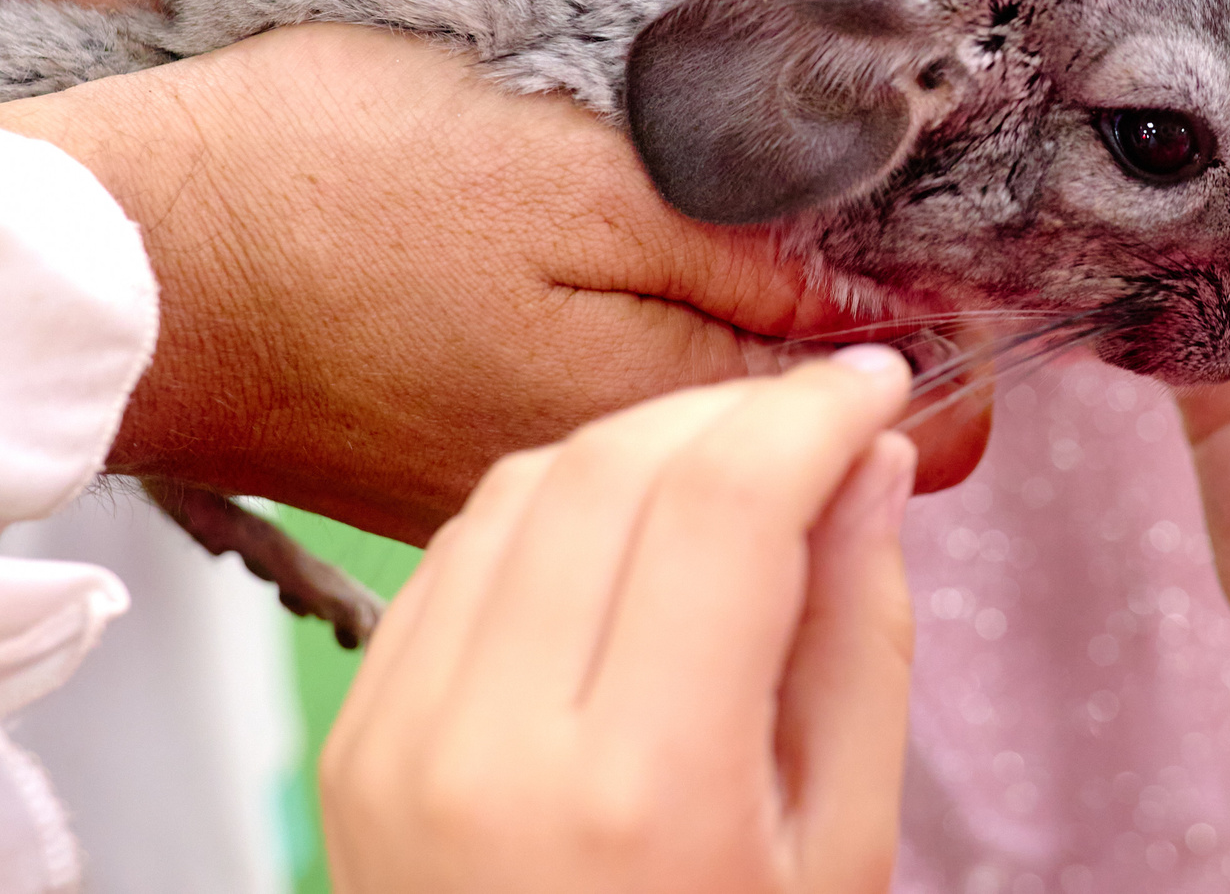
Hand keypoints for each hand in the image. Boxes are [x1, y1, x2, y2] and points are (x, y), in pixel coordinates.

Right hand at [0, 23, 992, 542]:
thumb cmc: (336, 183)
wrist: (124, 261)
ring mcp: (536, 489)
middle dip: (854, 337)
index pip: (908, 431)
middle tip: (817, 201)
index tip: (938, 232)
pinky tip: (580, 271)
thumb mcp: (578, 168)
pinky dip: (632, 354)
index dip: (954, 329)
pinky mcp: (460, 472)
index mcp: (662, 414)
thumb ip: (754, 242)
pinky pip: (605, 428)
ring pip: (710, 434)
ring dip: (737, 340)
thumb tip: (905, 301)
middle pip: (816, 447)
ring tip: (686, 219)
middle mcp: (618, 486)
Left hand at [321, 351, 916, 893]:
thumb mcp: (840, 855)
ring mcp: (402, 742)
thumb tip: (864, 470)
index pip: (724, 505)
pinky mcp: (358, 738)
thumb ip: (857, 647)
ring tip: (730, 484)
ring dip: (642, 447)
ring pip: (526, 483)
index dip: (811, 410)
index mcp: (640, 794)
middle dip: (735, 414)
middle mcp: (493, 750)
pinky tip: (622, 545)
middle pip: (616, 467)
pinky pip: (454, 550)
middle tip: (816, 426)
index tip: (872, 384)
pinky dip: (552, 508)